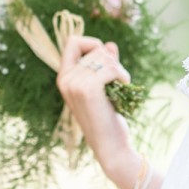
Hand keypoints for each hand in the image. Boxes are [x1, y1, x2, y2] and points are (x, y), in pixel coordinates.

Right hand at [57, 35, 132, 172]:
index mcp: (64, 77)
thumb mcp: (104, 86)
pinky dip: (122, 75)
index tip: (104, 58)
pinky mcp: (88, 89)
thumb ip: (105, 64)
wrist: (110, 146)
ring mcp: (74, 84)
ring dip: (119, 69)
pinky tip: (124, 86)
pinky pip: (111, 67)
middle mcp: (65, 79)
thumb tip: (110, 44)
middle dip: (112, 60)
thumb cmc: (107, 116)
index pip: (72, 42)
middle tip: (117, 80)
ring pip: (105, 57)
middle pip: (95, 48)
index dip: (91, 43)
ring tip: (120, 86)